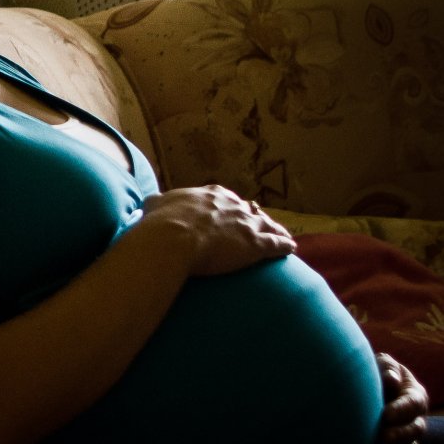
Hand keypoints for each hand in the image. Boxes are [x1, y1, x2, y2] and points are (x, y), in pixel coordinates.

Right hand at [137, 185, 295, 276]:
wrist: (174, 238)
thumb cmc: (162, 222)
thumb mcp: (156, 204)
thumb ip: (159, 202)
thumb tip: (153, 202)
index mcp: (211, 195)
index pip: (226, 198)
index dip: (230, 206)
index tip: (232, 211)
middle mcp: (233, 205)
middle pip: (250, 210)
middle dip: (255, 217)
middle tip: (259, 223)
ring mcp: (247, 223)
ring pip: (268, 225)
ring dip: (275, 229)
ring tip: (282, 235)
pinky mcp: (256, 244)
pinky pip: (276, 243)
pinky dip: (285, 245)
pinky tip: (291, 248)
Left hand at [375, 352, 428, 443]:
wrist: (360, 394)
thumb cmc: (374, 374)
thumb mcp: (380, 365)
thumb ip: (387, 368)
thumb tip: (392, 380)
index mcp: (415, 395)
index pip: (414, 403)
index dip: (402, 410)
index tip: (386, 415)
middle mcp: (416, 417)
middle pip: (415, 429)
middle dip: (399, 434)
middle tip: (381, 436)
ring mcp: (410, 436)